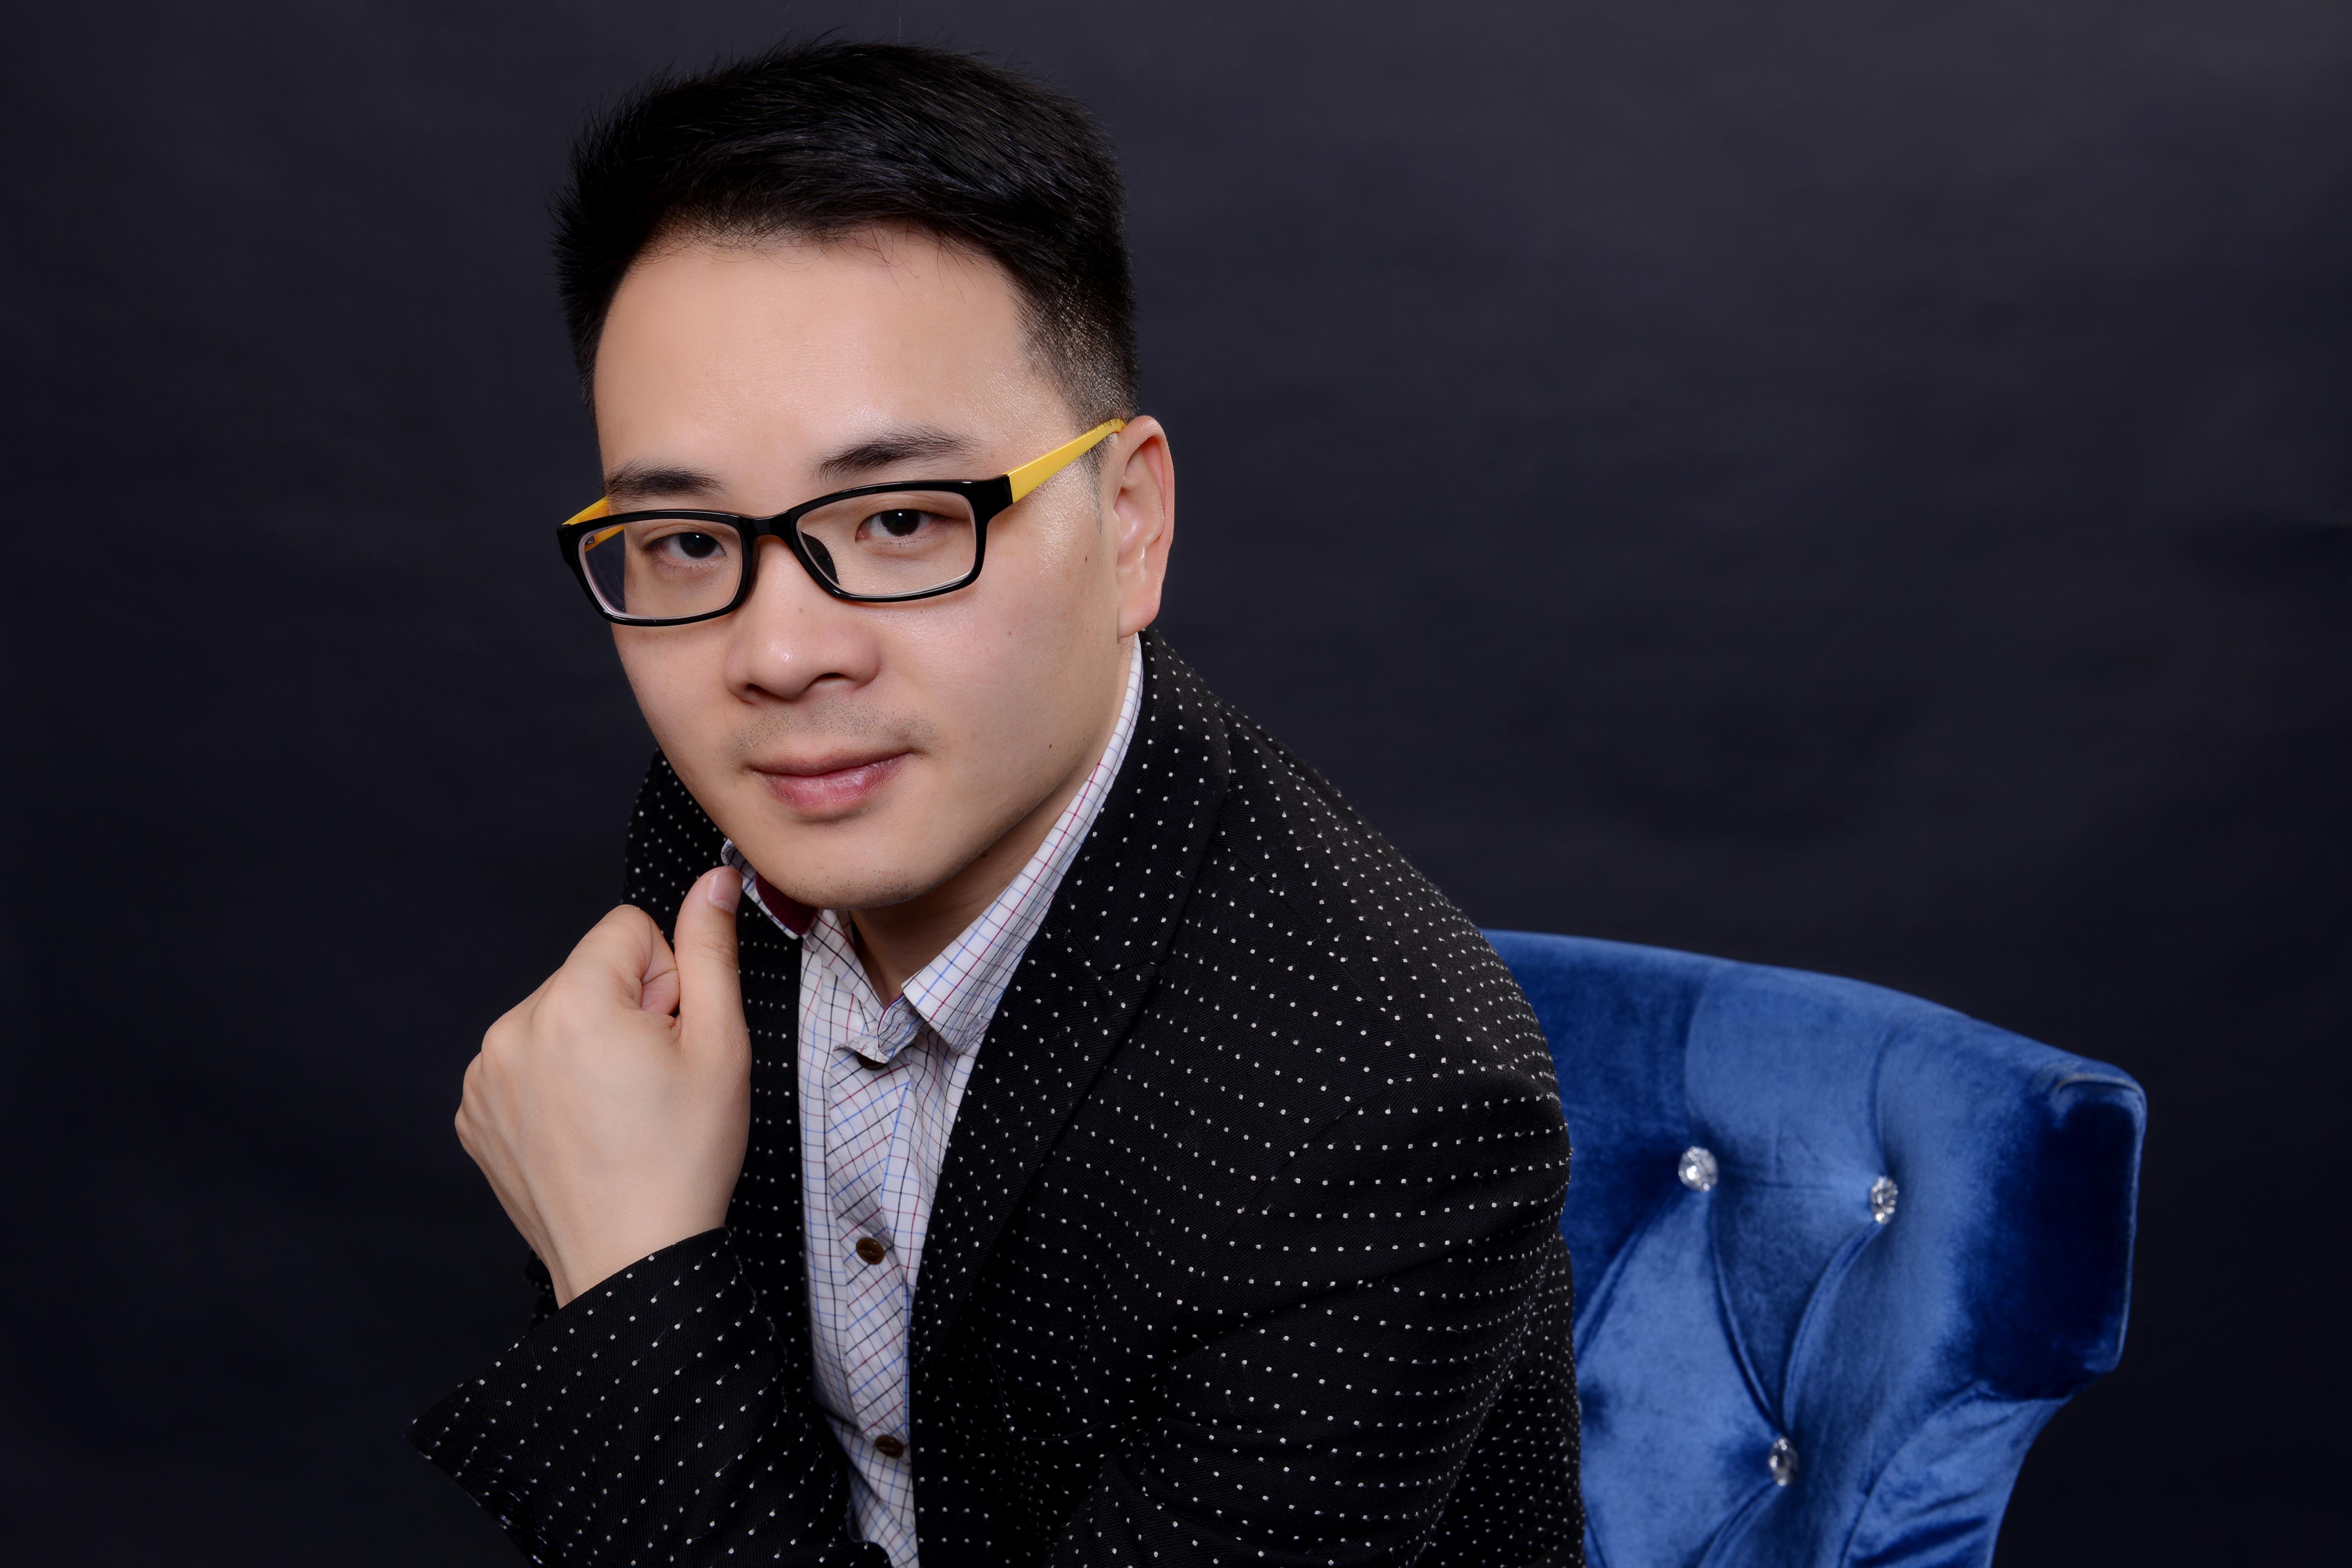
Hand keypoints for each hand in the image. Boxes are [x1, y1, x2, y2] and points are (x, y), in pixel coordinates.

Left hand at [456, 867, 750, 1306]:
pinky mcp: (473, 1113)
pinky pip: (523, 1063)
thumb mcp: (719, 1045)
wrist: (632, 1265)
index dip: (667, 979)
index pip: (628, 929)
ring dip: (590, 1046)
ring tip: (619, 1111)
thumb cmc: (683, 1160)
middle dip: (626, 1011)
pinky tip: (585, 1131)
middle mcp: (511, 1031)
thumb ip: (710, 949)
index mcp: (572, 1004)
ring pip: (556, 1017)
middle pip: (588, 973)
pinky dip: (556, 1084)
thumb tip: (713, 881)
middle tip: (651, 1082)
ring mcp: (484, 1076)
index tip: (672, 1038)